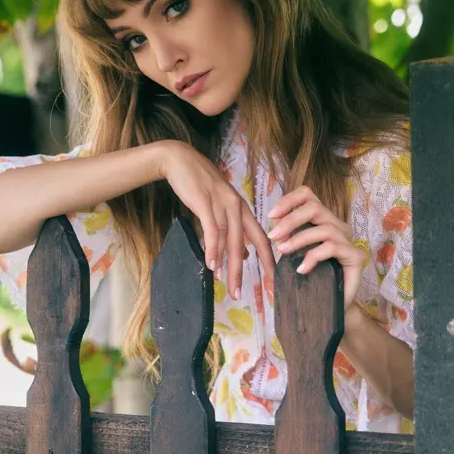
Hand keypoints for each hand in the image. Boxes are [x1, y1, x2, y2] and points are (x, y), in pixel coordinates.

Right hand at [159, 141, 274, 299]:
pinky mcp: (205, 203)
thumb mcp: (221, 206)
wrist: (181, 160)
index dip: (268, 261)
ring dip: (228, 266)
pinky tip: (211, 265)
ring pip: (229, 241)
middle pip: (247, 244)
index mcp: (243, 209)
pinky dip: (212, 249)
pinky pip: (211, 230)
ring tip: (228, 286)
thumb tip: (244, 256)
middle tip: (244, 293)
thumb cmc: (201, 185)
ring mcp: (222, 204)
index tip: (272, 282)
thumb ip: (233, 230)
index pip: (262, 239)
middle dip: (245, 272)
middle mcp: (237, 207)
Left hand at [268, 185, 365, 312]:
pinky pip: (332, 248)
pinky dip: (313, 256)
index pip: (308, 196)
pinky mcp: (356, 256)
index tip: (271, 215)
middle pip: (315, 207)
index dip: (289, 200)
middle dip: (291, 220)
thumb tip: (274, 224)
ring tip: (283, 252)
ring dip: (299, 239)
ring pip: (324, 228)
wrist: (330, 307)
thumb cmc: (312, 279)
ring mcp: (349, 241)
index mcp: (324, 221)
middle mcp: (338, 227)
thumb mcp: (295, 254)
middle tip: (273, 236)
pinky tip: (302, 269)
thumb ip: (287, 237)